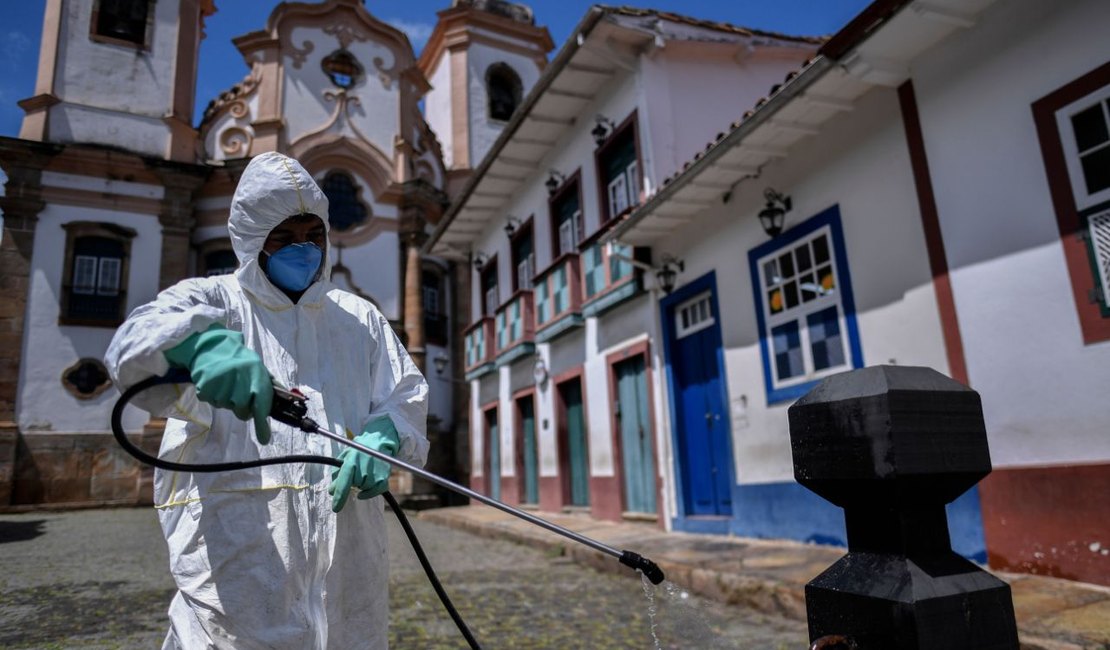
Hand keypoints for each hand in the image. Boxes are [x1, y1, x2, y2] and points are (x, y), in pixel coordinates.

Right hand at [163, 324, 272, 443]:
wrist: (212, 348)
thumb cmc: (240, 361)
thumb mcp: (259, 368)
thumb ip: (272, 384)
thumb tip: (289, 398)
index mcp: (256, 376)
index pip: (261, 405)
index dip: (262, 424)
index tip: (264, 439)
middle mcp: (240, 381)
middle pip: (243, 412)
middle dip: (242, 407)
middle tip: (239, 392)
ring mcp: (222, 385)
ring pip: (226, 407)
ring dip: (227, 400)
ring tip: (226, 382)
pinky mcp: (205, 388)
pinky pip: (212, 401)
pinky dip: (214, 395)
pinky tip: (216, 382)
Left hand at [328, 416, 399, 512]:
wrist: (379, 441)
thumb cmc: (359, 449)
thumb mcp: (345, 456)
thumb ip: (337, 473)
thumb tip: (332, 490)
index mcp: (351, 462)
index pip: (343, 483)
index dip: (339, 497)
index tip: (336, 508)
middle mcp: (363, 469)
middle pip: (353, 487)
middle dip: (352, 482)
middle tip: (356, 470)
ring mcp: (374, 475)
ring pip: (363, 490)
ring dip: (361, 484)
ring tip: (365, 471)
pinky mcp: (383, 479)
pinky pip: (373, 493)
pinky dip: (368, 492)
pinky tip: (368, 486)